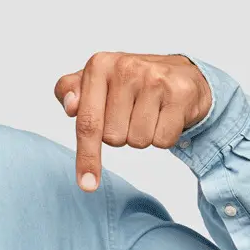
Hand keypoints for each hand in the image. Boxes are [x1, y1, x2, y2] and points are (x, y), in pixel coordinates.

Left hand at [53, 52, 210, 191]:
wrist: (180, 73)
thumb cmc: (128, 84)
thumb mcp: (94, 82)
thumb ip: (69, 91)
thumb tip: (70, 106)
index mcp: (98, 64)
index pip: (87, 122)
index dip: (87, 157)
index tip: (86, 184)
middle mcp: (125, 67)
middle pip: (113, 137)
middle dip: (120, 134)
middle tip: (129, 114)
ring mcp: (155, 78)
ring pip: (138, 141)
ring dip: (142, 136)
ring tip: (148, 113)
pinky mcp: (181, 93)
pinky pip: (163, 140)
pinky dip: (163, 136)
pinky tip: (166, 116)